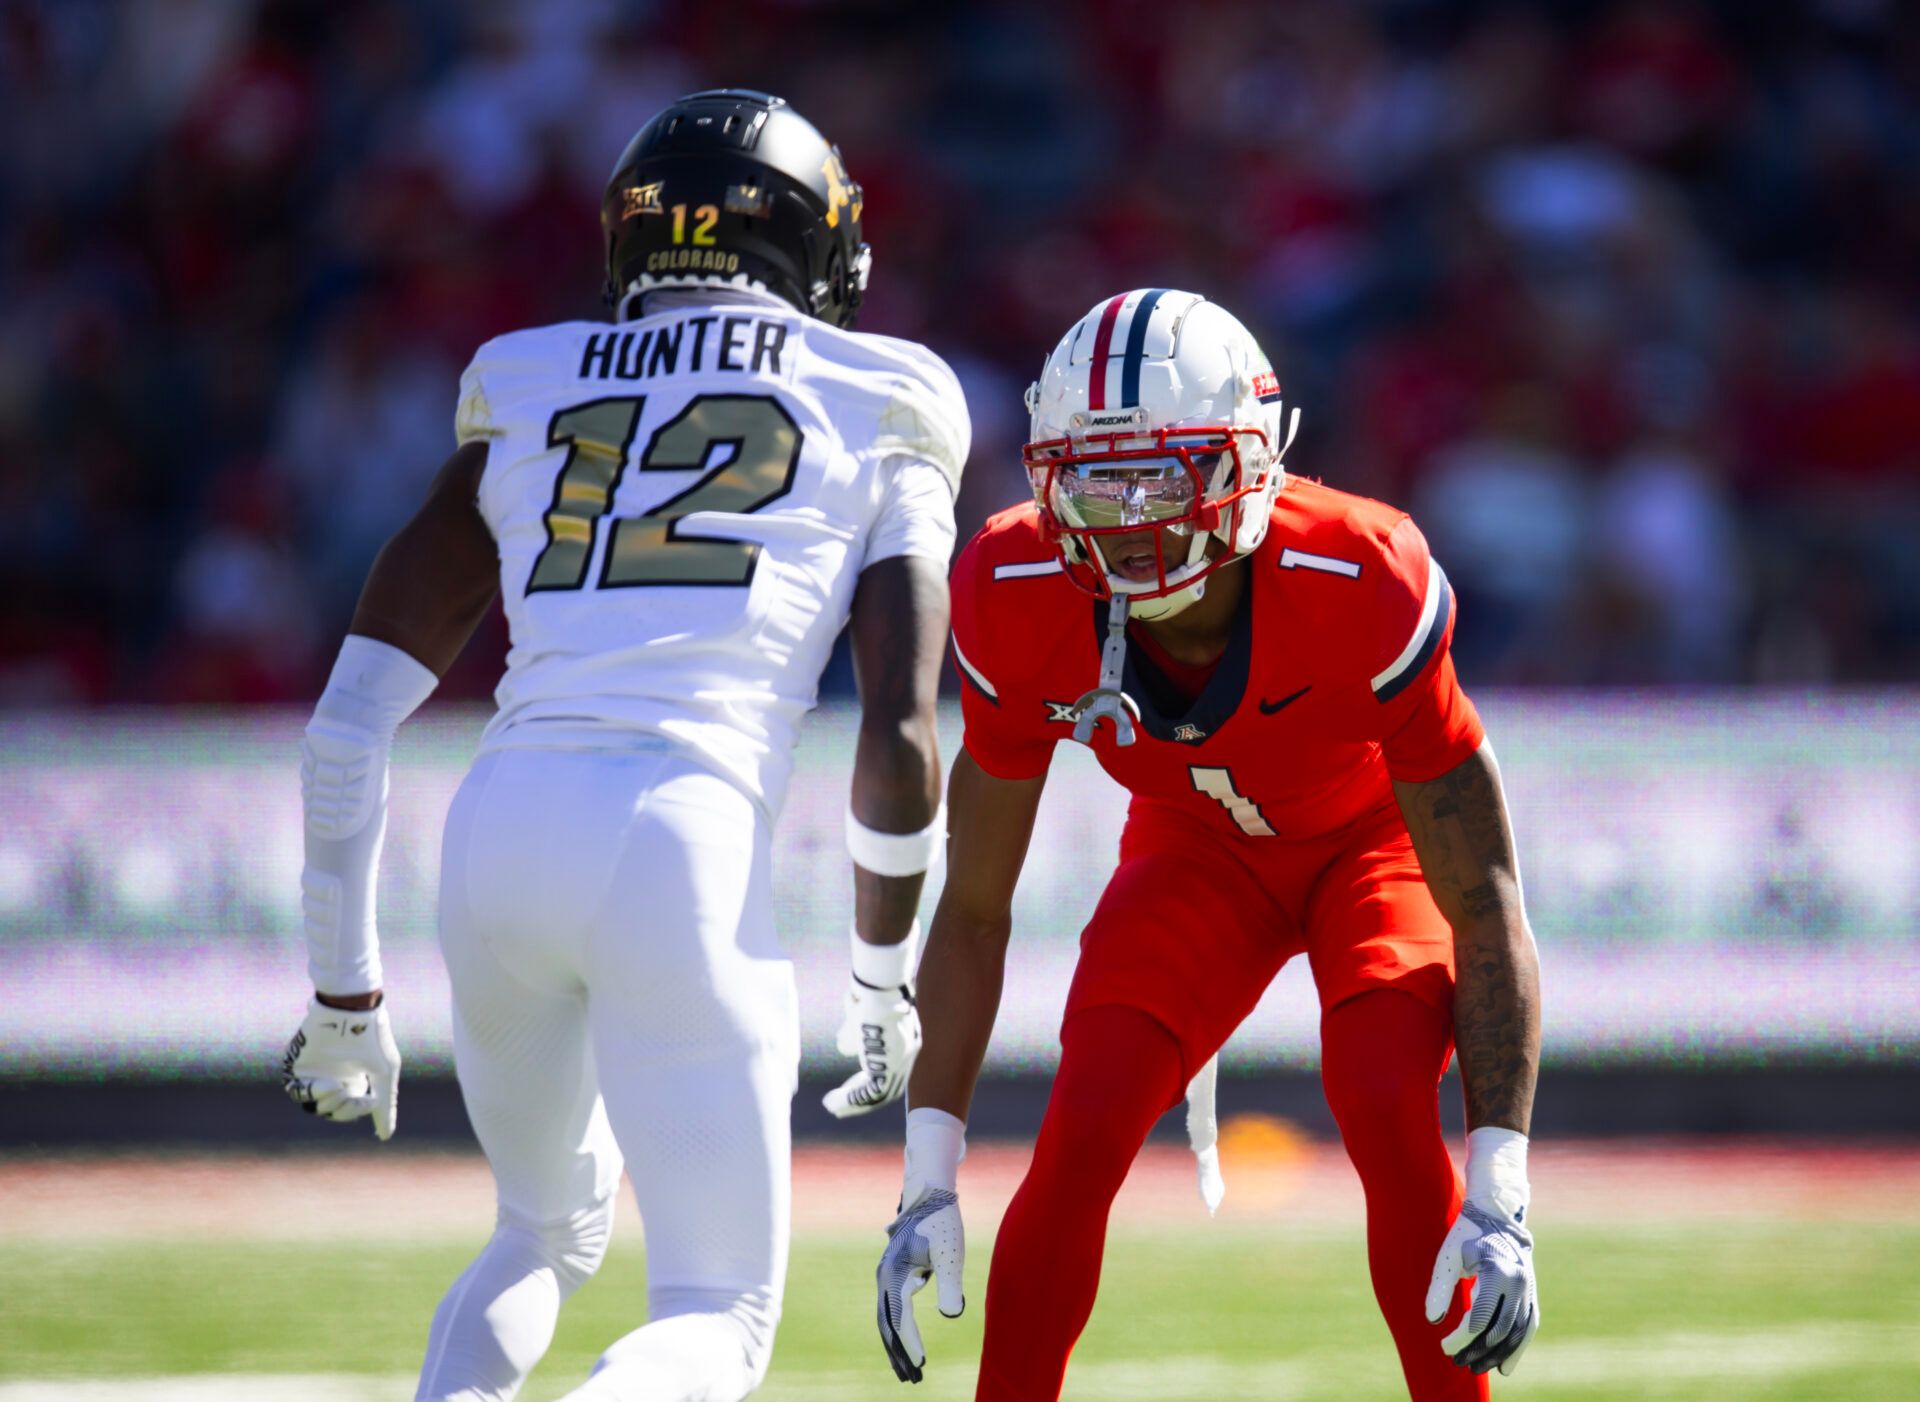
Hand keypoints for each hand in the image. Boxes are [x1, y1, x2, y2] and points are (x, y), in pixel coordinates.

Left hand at [280, 995, 400, 1139]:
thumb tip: (385, 1137)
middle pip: (331, 1111)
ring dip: (327, 1102)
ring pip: (314, 1106)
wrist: (351, 1012)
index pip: (349, 1111)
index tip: (370, 1100)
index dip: (357, 1111)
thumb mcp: (384, 1075)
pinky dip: (311, 1093)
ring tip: (337, 1087)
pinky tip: (326, 1083)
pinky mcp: (297, 1066)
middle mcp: (332, 1079)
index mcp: (353, 1081)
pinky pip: (297, 1092)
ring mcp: (313, 1073)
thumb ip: (384, 1107)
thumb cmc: (371, 1041)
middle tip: (352, 1094)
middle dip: (344, 1109)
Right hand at [822, 976, 921, 1118]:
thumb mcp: (858, 1019)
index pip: (890, 1072)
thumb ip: (854, 1036)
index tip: (850, 1088)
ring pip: (878, 1094)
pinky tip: (832, 1103)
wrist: (877, 986)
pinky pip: (870, 1092)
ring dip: (853, 1103)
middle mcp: (907, 1053)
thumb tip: (846, 1049)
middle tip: (841, 1106)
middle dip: (862, 1099)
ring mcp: (900, 1061)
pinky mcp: (889, 1065)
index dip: (869, 1083)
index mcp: (906, 1042)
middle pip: (888, 1088)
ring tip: (832, 1107)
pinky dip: (849, 1100)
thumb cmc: (867, 995)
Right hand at [875, 1185, 964, 1381]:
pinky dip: (898, 1329)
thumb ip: (950, 1283)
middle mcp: (885, 1277)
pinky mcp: (894, 1275)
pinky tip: (908, 1342)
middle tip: (912, 1380)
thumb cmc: (943, 1222)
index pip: (899, 1317)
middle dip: (898, 1353)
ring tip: (908, 1370)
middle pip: (887, 1324)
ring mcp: (887, 1276)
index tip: (921, 1364)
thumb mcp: (950, 1253)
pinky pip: (892, 1309)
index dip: (909, 1342)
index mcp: (894, 1273)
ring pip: (887, 1318)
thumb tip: (952, 1315)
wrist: (931, 1194)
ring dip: (896, 1345)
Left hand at [1425, 1198, 1537, 1374]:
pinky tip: (1504, 1366)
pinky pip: (1528, 1327)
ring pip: (1516, 1333)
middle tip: (1457, 1362)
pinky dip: (1517, 1348)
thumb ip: (1440, 1288)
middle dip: (1477, 1350)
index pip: (1479, 1318)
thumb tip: (1433, 1320)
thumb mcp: (1449, 1256)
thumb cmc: (1466, 1235)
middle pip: (1498, 1330)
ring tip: (1476, 1368)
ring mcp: (1528, 1290)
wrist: (1497, 1216)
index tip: (1445, 1347)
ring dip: (1497, 1355)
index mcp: (1496, 1272)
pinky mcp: (1532, 1294)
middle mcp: (1518, 1284)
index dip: (1461, 1338)